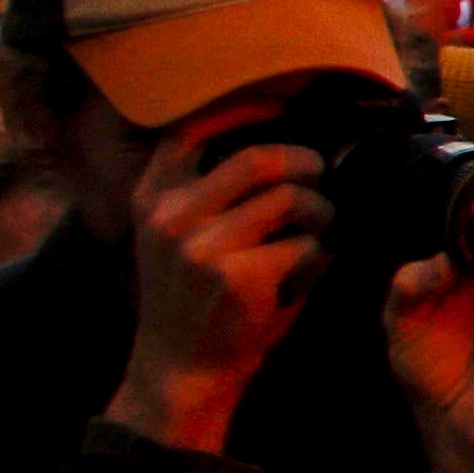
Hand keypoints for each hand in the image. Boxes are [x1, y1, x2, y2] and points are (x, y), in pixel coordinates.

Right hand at [98, 134, 330, 459]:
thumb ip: (213, 192)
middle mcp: (171, 216)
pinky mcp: (238, 276)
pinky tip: (304, 276)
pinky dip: (319, 259)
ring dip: (320, 215)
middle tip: (320, 179)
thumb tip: (284, 143)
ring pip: (293, 200)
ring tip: (314, 234)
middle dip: (306, 165)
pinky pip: (308, 247)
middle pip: (261, 158)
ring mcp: (202, 246)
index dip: (243, 108)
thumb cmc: (194, 298)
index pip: (192, 130)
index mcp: (153, 198)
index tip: (281, 103)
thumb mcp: (178, 237)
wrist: (179, 369)